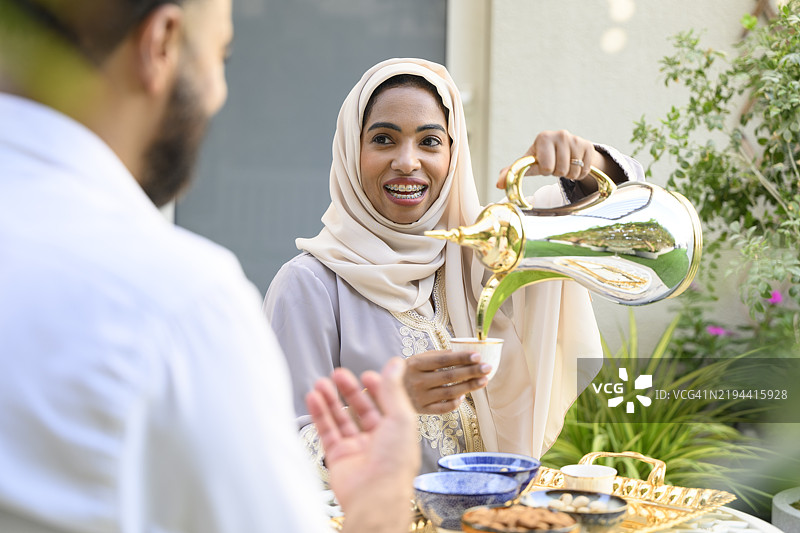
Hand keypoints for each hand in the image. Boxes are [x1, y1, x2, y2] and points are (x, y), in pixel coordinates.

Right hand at [306, 359, 419, 531]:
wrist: (375, 495)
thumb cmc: (394, 463)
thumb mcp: (400, 417)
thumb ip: (393, 389)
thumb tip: (395, 364)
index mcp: (397, 432)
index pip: (385, 405)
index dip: (376, 389)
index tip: (366, 375)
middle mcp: (377, 441)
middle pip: (360, 410)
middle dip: (349, 391)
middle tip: (338, 375)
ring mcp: (356, 450)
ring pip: (340, 420)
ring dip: (330, 400)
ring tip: (321, 383)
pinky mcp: (338, 458)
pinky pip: (326, 432)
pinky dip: (319, 414)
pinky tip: (314, 398)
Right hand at [404, 350, 490, 414]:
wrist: (386, 392)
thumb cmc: (408, 372)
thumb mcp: (418, 359)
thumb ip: (437, 357)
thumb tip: (462, 354)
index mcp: (415, 364)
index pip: (443, 360)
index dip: (462, 358)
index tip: (477, 356)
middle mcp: (417, 381)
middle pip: (450, 376)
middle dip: (472, 371)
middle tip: (487, 368)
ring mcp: (420, 397)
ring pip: (450, 392)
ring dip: (470, 386)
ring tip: (484, 381)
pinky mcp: (422, 410)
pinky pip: (444, 408)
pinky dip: (456, 402)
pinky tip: (464, 396)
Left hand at [496, 130, 603, 189]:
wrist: (567, 148)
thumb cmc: (544, 156)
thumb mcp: (530, 162)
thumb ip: (514, 172)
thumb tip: (499, 184)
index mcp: (543, 138)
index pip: (546, 166)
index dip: (545, 170)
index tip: (545, 164)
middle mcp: (560, 135)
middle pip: (560, 170)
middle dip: (557, 172)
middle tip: (555, 165)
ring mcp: (576, 139)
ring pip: (573, 171)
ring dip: (569, 174)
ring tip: (564, 165)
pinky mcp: (588, 146)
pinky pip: (585, 170)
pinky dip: (580, 173)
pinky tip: (575, 164)